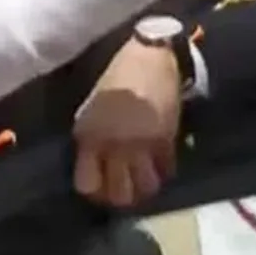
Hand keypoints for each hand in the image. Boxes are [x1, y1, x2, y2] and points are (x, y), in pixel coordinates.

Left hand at [73, 40, 182, 207]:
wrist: (150, 57)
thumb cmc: (114, 79)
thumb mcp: (89, 110)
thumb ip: (90, 140)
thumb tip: (94, 165)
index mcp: (91, 137)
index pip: (88, 185)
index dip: (93, 191)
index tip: (98, 188)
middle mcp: (116, 146)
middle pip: (120, 194)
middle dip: (120, 197)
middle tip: (122, 189)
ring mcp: (143, 145)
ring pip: (146, 187)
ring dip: (144, 187)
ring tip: (141, 182)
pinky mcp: (167, 140)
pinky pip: (166, 170)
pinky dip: (162, 172)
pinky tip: (158, 166)